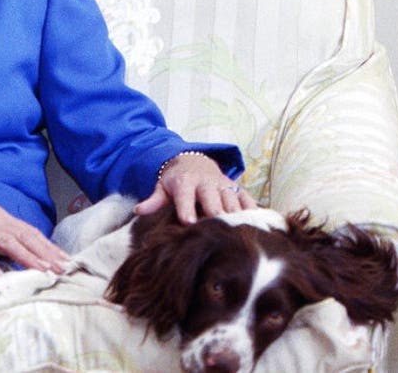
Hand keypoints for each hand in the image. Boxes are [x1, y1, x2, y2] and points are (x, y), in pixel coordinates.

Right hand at [0, 186, 69, 276]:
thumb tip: (14, 254)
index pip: (30, 231)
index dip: (48, 245)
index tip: (64, 259)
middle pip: (25, 236)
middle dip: (46, 253)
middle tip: (64, 268)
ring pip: (8, 242)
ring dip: (28, 258)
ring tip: (43, 272)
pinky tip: (0, 276)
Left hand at [133, 152, 257, 222]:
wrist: (195, 161)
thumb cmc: (176, 181)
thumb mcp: (162, 187)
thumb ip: (154, 200)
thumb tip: (139, 210)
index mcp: (186, 183)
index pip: (186, 197)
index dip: (188, 210)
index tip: (190, 224)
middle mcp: (207, 183)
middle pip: (213, 201)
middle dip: (216, 216)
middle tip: (218, 234)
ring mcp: (224, 185)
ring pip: (232, 202)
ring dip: (236, 217)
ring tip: (239, 235)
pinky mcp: (237, 189)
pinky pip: (247, 199)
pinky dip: (253, 211)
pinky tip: (258, 226)